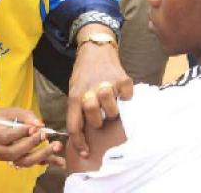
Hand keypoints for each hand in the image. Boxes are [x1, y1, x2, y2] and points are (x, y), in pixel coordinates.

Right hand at [0, 108, 62, 166]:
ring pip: (21, 162)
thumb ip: (23, 116)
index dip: (21, 133)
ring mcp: (3, 158)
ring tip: (55, 147)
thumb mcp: (7, 111)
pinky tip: (59, 161)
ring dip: (40, 155)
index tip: (35, 127)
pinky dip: (44, 162)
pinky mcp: (13, 162)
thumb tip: (39, 124)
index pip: (5, 136)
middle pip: (13, 152)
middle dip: (31, 144)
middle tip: (45, 135)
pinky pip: (30, 164)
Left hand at [67, 25, 132, 157]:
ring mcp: (107, 85)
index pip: (75, 124)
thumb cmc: (84, 72)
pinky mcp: (122, 80)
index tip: (85, 152)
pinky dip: (125, 96)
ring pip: (112, 112)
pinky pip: (127, 98)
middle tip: (99, 112)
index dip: (79, 142)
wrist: (95, 48)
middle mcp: (90, 91)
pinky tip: (119, 89)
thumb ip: (77, 107)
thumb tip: (82, 132)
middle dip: (98, 121)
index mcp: (75, 95)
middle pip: (95, 120)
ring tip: (109, 99)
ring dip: (112, 109)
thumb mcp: (74, 88)